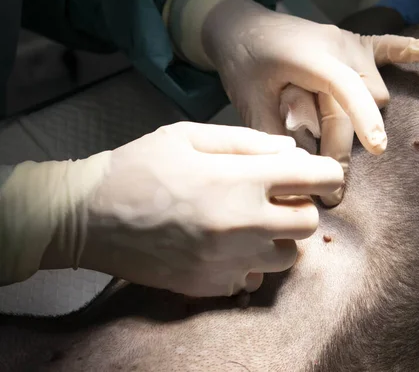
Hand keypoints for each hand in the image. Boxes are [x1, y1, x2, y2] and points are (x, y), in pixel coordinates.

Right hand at [37, 122, 342, 296]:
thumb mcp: (190, 136)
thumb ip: (248, 142)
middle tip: (276, 196)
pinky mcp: (211, 286)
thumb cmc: (139, 167)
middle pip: (310, 222)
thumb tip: (291, 151)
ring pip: (289, 256)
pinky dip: (250, 263)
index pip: (315, 178)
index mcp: (239, 180)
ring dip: (280, 237)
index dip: (326, 173)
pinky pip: (254, 278)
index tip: (318, 173)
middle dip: (301, 206)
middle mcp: (242, 225)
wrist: (88, 217)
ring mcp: (228, 261)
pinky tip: (226, 246)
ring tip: (251, 222)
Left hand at [185, 0, 418, 205]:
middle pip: (361, 102)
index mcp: (311, 56)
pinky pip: (394, 46)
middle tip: (333, 192)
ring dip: (362, 118)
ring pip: (376, 91)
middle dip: (346, 144)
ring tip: (333, 147)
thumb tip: (301, 167)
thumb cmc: (243, 61)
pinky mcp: (355, 44)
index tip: (378, 147)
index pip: (345, 88)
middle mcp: (339, 47)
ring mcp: (350, 44)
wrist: (242, 25)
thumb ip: (275, 131)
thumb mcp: (249, 98)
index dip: (363, 118)